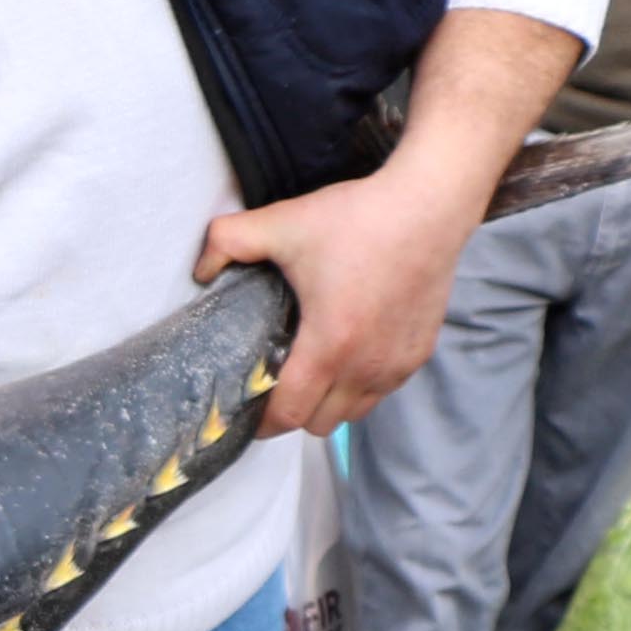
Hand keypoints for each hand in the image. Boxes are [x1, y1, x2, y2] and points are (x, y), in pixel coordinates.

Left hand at [196, 160, 485, 436]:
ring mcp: (398, 364)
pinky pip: (383, 391)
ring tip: (311, 370)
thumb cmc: (359, 218)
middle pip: (319, 424)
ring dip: (329, 402)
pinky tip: (347, 353)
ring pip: (354, 413)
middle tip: (275, 382)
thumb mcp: (282, 223)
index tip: (247, 410)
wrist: (429, 206)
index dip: (263, 421)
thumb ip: (226, 242)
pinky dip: (361, 386)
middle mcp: (367, 365)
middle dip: (293, 412)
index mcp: (330, 344)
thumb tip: (201, 270)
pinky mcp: (420, 353)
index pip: (290, 414)